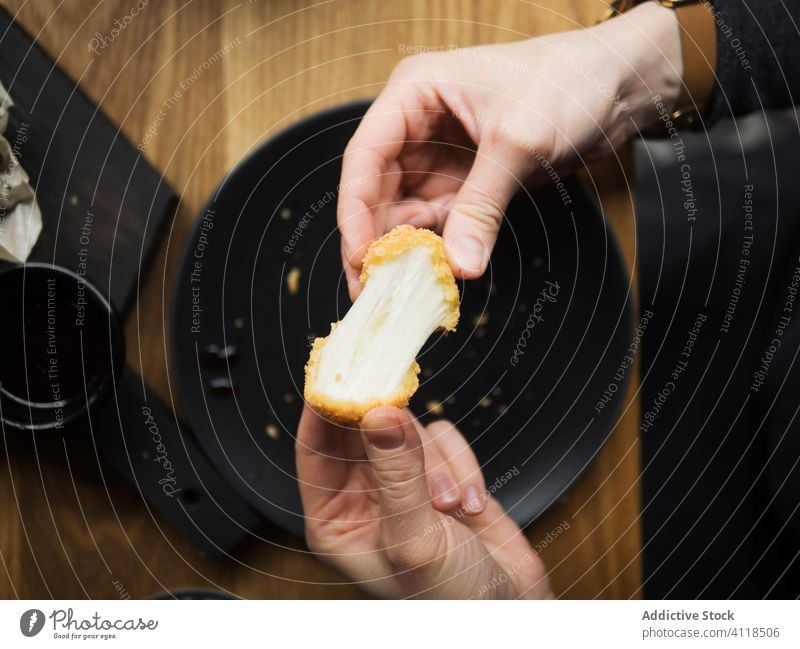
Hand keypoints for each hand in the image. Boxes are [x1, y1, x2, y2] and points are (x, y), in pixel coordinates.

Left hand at [296, 404, 551, 598]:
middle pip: (362, 429)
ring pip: (409, 430)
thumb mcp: (415, 538)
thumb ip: (397, 472)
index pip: (314, 446)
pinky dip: (463, 466)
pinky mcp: (440, 473)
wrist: (512, 610)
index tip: (340, 371)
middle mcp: (364, 496)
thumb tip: (379, 413)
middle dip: (392, 432)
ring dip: (437, 464)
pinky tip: (471, 506)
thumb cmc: (449, 601)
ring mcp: (403, 482)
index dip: (324, 406)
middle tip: (402, 412)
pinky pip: (444, 439)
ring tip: (450, 506)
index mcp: (336, 518)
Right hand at [338, 2, 681, 295]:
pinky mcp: (468, 182)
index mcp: (415, 93)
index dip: (355, 209)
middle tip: (372, 288)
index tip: (360, 254)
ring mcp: (442, 157)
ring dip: (405, 250)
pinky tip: (435, 274)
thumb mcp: (518, 140)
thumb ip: (483, 204)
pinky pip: (441, 223)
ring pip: (407, 212)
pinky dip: (437, 249)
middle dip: (375, 240)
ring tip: (401, 290)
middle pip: (378, 191)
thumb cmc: (568, 80)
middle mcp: (419, 125)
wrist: (620, 84)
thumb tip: (459, 263)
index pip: (366, 156)